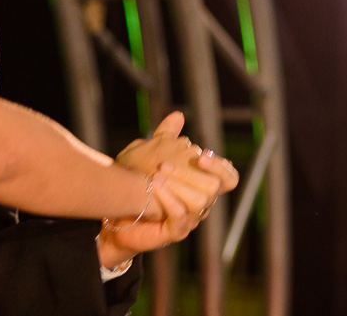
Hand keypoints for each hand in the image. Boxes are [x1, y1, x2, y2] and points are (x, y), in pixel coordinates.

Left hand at [98, 113, 239, 269]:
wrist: (118, 211)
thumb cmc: (139, 184)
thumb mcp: (152, 155)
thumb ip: (167, 137)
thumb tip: (178, 115)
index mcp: (200, 184)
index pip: (228, 177)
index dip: (221, 167)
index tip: (202, 154)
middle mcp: (200, 203)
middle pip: (214, 189)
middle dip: (192, 173)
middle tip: (165, 164)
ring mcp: (189, 218)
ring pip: (200, 204)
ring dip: (179, 187)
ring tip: (157, 175)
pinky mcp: (174, 232)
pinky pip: (181, 220)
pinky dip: (171, 203)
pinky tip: (157, 189)